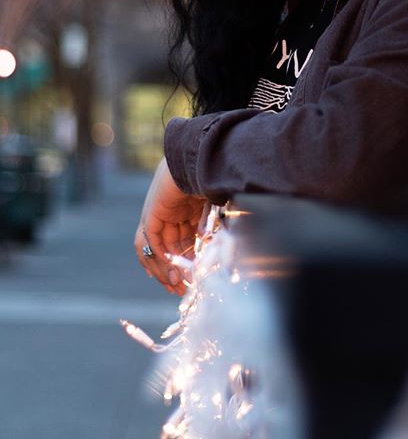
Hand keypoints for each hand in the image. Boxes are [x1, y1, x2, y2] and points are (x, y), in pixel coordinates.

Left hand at [134, 157, 205, 295]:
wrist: (200, 159)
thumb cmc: (214, 177)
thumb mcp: (215, 207)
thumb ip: (210, 225)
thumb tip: (211, 243)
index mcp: (187, 208)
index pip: (183, 241)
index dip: (187, 262)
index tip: (192, 281)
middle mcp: (170, 211)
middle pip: (169, 247)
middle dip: (175, 270)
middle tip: (182, 290)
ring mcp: (159, 211)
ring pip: (156, 247)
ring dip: (164, 269)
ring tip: (175, 286)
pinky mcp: (152, 213)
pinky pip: (150, 241)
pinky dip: (158, 258)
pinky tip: (170, 272)